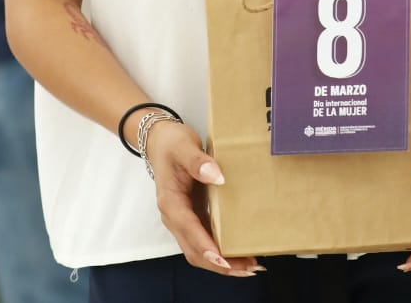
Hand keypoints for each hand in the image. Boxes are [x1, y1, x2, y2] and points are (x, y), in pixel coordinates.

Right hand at [144, 119, 258, 277]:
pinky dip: (221, 252)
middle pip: (194, 251)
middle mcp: (174, 217)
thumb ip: (197, 161)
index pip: (188, 229)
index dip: (206, 246)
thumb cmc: (171, 144)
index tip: (224, 259)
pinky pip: (205, 242)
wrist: (160, 141)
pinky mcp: (192, 218)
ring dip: (222, 263)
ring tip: (250, 266)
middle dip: (220, 264)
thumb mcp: (183, 147)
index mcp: (171, 202)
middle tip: (248, 268)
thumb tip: (217, 177)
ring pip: (199, 251)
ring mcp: (182, 221)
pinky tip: (241, 252)